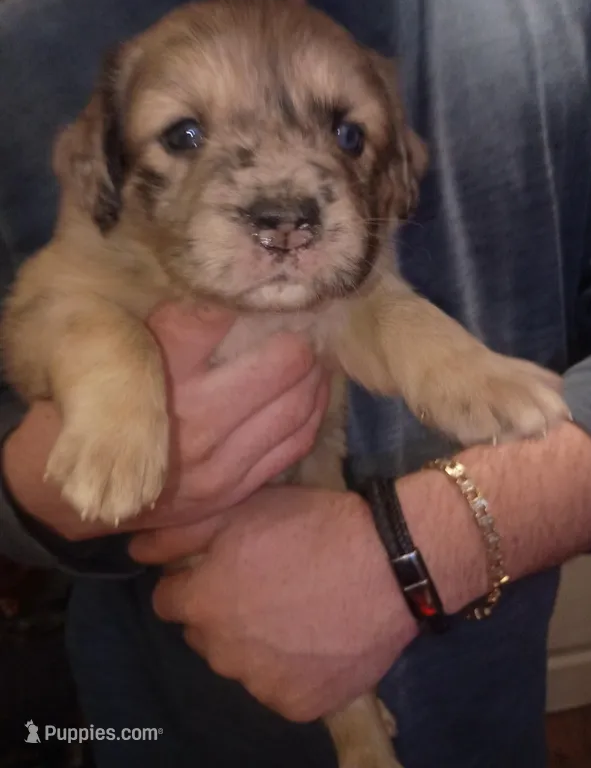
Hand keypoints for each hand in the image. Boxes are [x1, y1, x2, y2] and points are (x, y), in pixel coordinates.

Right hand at [2, 303, 328, 540]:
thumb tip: (235, 292)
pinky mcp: (232, 490)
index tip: (269, 287)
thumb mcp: (128, 356)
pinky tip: (314, 391)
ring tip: (316, 354)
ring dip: (316, 373)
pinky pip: (294, 443)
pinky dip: (314, 411)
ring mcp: (218, 462)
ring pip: (296, 405)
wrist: (86, 490)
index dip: (248, 298)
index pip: (215, 318)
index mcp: (160, 374)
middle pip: (281, 362)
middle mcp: (192, 417)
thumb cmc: (110, 408)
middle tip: (308, 323)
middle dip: (300, 338)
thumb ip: (177, 326)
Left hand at [131, 487, 416, 721]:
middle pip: (204, 636)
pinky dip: (290, 669)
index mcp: (202, 604)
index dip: (194, 581)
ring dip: (255, 643)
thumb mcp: (242, 509)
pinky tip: (317, 639)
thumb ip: (180, 532)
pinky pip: (279, 688)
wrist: (387, 565)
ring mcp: (261, 685)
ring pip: (241, 664)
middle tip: (264, 585)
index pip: (168, 601)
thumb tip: (135, 549)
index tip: (224, 568)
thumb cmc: (311, 527)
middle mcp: (222, 653)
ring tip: (296, 611)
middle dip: (222, 613)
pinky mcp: (300, 706)